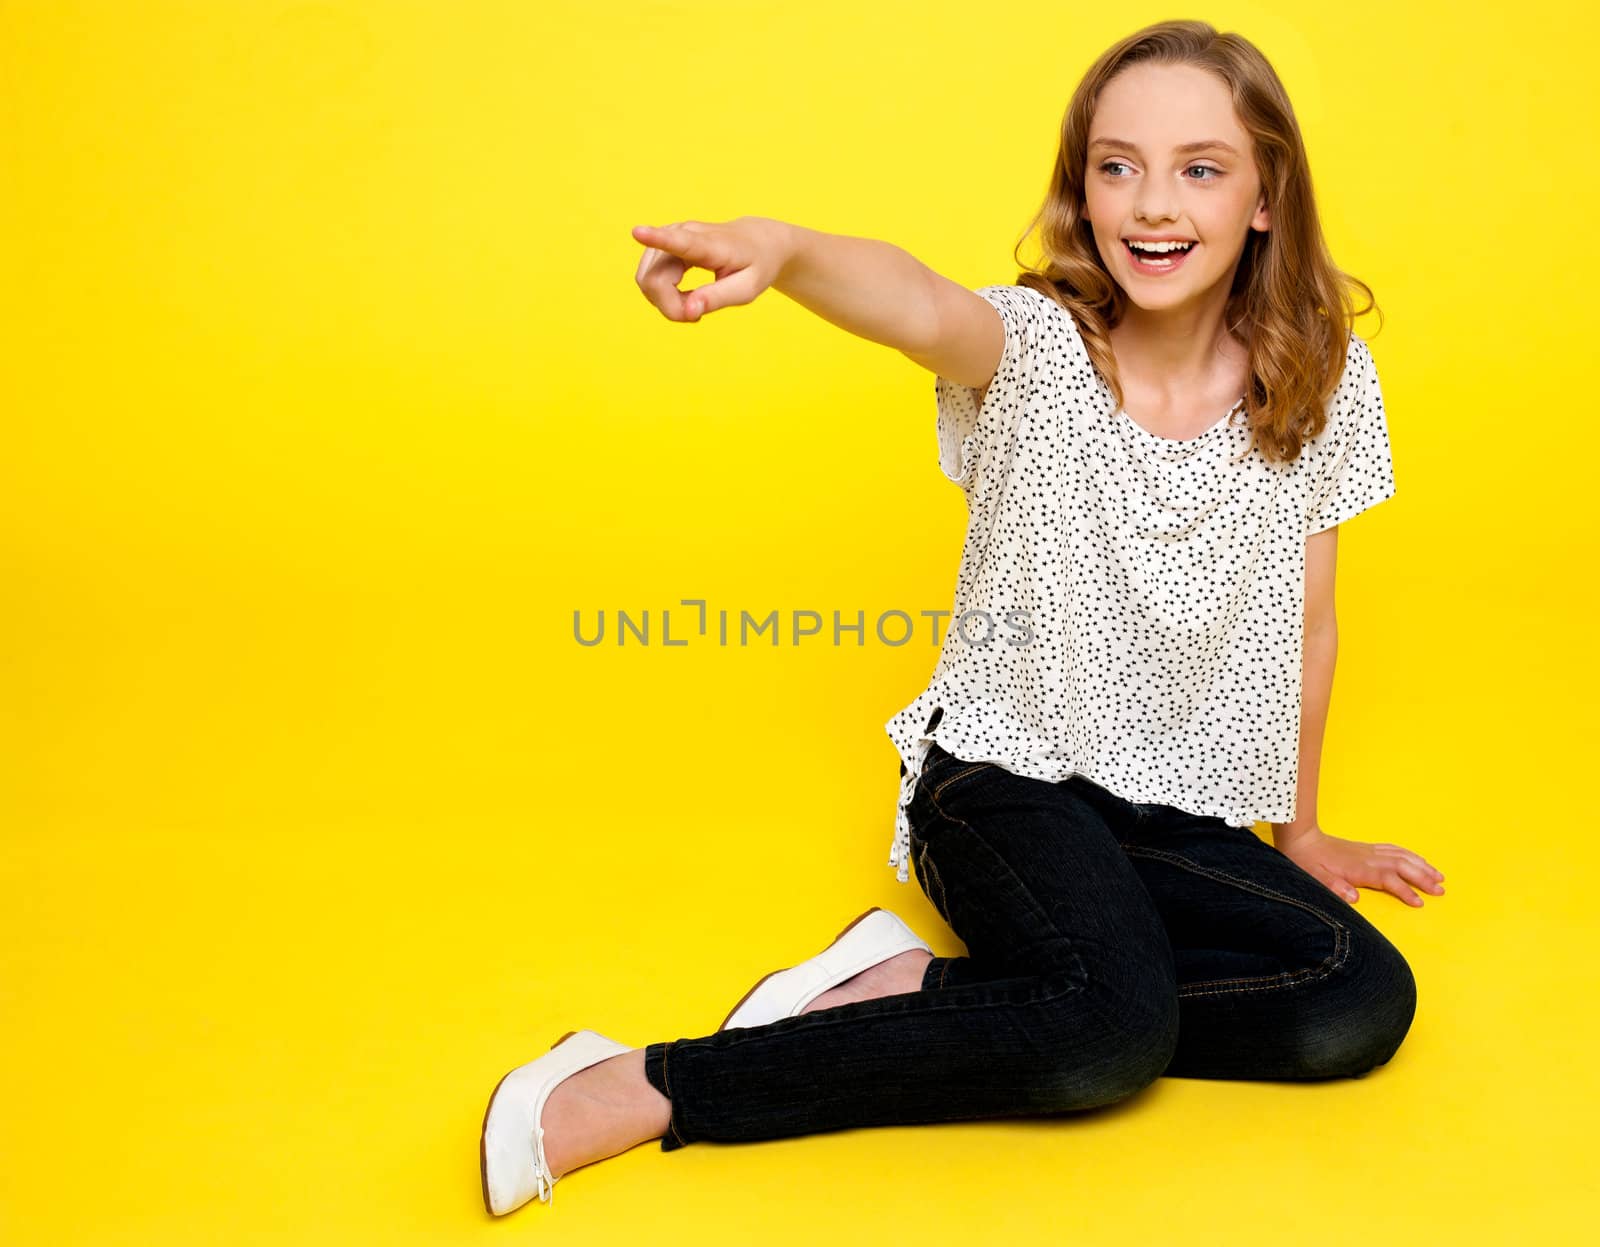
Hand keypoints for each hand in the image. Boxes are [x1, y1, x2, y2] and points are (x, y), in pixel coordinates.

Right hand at [631, 216, 790, 322]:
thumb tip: (689, 311)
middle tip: (698, 316)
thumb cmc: (755, 266)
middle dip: (670, 307)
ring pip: (648, 280)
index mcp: (709, 244)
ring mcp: (670, 235)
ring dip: (667, 302)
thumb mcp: (747, 289)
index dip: (656, 238)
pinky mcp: (662, 243)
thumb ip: (718, 299)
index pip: (680, 242)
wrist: (758, 241)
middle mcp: (684, 232)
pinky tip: (686, 297)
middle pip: (655, 280)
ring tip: (697, 303)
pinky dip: (664, 295)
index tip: (637, 232)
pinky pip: (648, 277)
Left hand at [1273, 824, 1445, 907]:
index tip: (1420, 902)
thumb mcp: (1316, 879)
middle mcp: (1369, 858)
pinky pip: (1395, 849)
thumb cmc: (1307, 862)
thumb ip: (1335, 887)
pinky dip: (1410, 854)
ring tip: (1439, 876)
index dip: (1406, 891)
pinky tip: (1418, 859)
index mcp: (1360, 868)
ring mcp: (1370, 851)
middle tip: (1442, 890)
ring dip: (1422, 865)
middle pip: (1403, 866)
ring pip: (1402, 856)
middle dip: (1424, 878)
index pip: (1390, 880)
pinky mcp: (1367, 848)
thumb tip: (1354, 898)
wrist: (1301, 839)